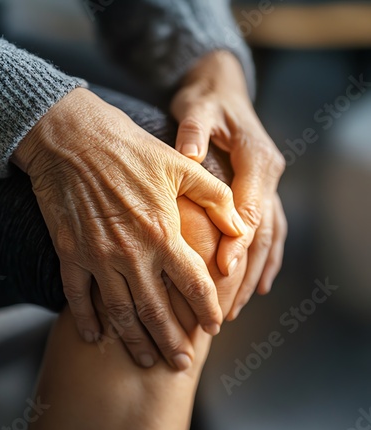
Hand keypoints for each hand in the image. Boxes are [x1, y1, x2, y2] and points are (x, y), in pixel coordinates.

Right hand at [12, 88, 245, 369]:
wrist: (71, 138)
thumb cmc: (129, 148)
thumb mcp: (181, 165)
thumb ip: (216, 198)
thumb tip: (240, 227)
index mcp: (163, 233)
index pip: (194, 284)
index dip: (207, 309)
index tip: (213, 326)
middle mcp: (132, 253)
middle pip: (157, 311)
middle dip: (172, 341)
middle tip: (181, 363)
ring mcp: (98, 257)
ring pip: (120, 312)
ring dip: (134, 341)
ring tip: (145, 362)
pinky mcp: (69, 253)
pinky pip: (77, 297)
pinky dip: (86, 321)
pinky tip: (96, 338)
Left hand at [170, 50, 286, 308]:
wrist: (223, 91)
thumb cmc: (207, 101)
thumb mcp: (199, 108)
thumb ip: (195, 131)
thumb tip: (190, 155)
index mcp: (257, 159)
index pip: (250, 208)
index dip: (238, 240)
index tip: (223, 269)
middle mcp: (269, 176)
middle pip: (261, 232)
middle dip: (244, 270)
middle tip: (226, 305)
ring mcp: (268, 187)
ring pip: (267, 238)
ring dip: (253, 273)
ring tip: (235, 306)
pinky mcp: (261, 194)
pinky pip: (270, 233)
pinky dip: (265, 260)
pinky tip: (258, 285)